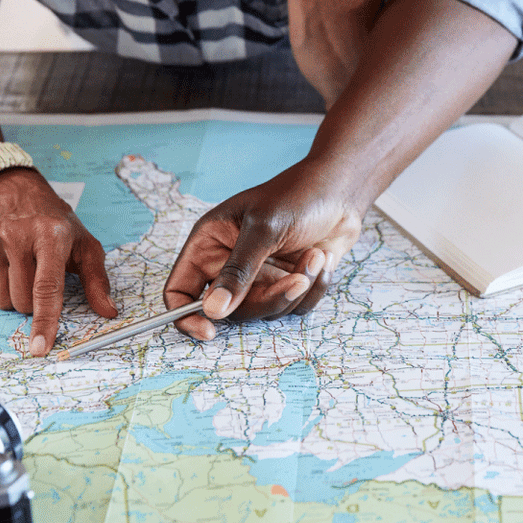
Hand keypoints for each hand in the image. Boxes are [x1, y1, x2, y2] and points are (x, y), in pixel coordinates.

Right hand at [0, 168, 116, 356]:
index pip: (47, 288)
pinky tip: (0, 266)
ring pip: (0, 300)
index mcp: (51, 235)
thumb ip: (97, 280)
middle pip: (22, 302)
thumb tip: (108, 311)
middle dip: (32, 301)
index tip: (40, 348)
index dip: (44, 321)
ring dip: (11, 295)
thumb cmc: (56, 226)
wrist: (17, 194)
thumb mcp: (84, 246)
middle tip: (37, 275)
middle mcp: (17, 234)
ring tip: (20, 267)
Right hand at [164, 158, 363, 339]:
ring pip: (266, 311)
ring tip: (315, 256)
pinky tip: (321, 259)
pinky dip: (313, 288)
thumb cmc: (299, 195)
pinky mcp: (288, 282)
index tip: (209, 332)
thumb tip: (213, 311)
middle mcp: (231, 262)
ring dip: (297, 288)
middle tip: (297, 279)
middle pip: (230, 310)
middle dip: (268, 299)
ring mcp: (261, 275)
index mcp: (211, 242)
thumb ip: (238, 272)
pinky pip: (294, 307)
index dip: (185, 315)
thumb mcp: (265, 229)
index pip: (180, 289)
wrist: (342, 191)